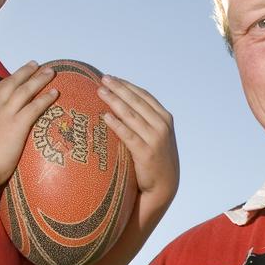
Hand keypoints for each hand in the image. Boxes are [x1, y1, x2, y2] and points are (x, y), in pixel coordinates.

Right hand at [0, 61, 56, 188]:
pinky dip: (46, 98)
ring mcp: (5, 115)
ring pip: (25, 90)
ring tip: (51, 71)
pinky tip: (55, 92)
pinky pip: (35, 107)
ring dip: (39, 79)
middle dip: (25, 72)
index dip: (6, 81)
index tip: (14, 75)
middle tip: (36, 64)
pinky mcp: (17, 124)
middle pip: (11, 83)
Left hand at [98, 75, 178, 207]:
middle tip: (103, 78)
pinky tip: (105, 116)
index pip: (144, 96)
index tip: (112, 78)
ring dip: (114, 101)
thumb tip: (123, 103)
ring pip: (131, 115)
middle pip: (137, 101)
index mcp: (165, 118)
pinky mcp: (146, 153)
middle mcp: (162, 126)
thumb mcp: (157, 135)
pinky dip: (117, 124)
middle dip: (119, 88)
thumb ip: (146, 120)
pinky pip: (128, 135)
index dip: (127, 85)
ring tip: (100, 92)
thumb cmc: (155, 159)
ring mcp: (155, 139)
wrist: (164, 186)